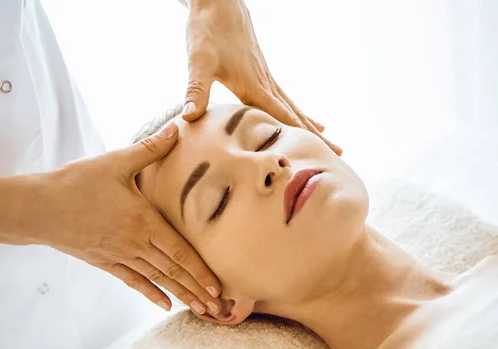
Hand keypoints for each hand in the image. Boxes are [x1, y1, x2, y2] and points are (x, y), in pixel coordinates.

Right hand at [42, 122, 221, 315]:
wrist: (38, 208)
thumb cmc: (76, 183)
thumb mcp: (116, 162)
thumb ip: (150, 148)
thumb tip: (177, 127)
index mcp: (143, 222)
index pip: (180, 252)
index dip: (201, 271)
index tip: (218, 287)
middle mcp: (135, 244)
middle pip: (173, 271)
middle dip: (197, 289)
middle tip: (219, 307)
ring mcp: (119, 256)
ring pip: (157, 280)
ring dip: (180, 295)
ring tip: (200, 310)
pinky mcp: (105, 262)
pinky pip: (133, 281)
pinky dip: (150, 293)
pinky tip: (164, 305)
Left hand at [182, 0, 341, 155]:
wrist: (219, 3)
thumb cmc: (208, 31)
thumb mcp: (198, 61)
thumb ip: (196, 89)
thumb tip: (189, 116)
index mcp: (253, 86)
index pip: (281, 117)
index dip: (297, 136)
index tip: (316, 153)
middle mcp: (265, 84)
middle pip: (295, 115)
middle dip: (314, 137)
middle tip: (339, 154)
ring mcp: (266, 78)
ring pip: (293, 107)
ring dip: (310, 126)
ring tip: (330, 142)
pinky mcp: (261, 73)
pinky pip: (284, 98)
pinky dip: (297, 111)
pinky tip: (304, 116)